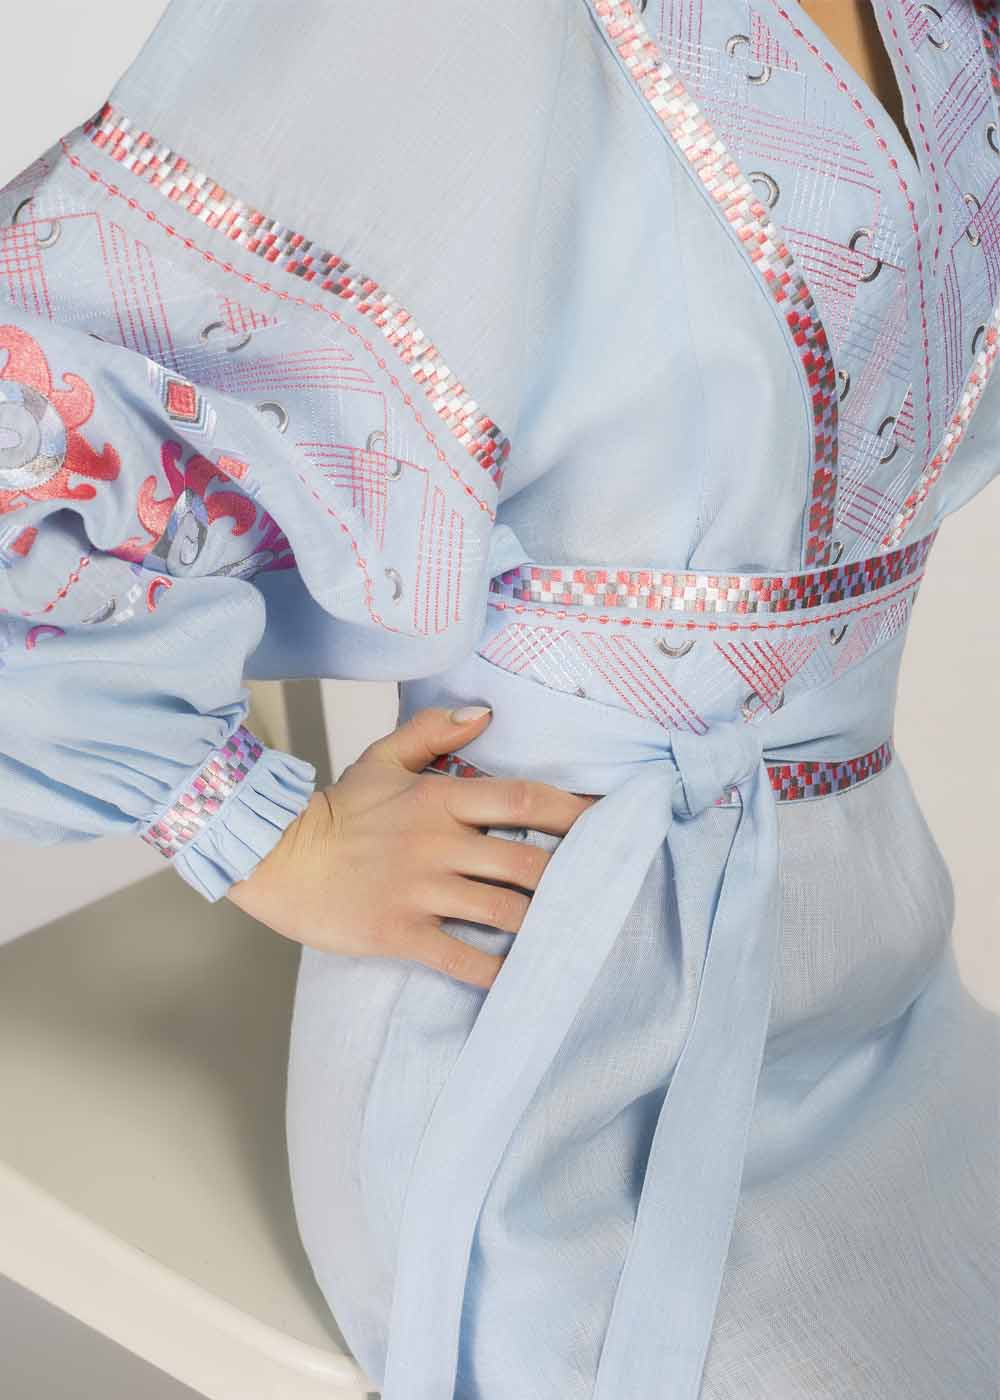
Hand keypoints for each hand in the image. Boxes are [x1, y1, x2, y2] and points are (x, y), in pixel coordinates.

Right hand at [225, 704, 596, 988]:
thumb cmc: (337, 812)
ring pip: (503, 912)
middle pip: (525, 862)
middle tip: (602, 890)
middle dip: (570, 878)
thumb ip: (433, 731)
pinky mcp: (399, 933)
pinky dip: (496, 971)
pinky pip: (461, 957)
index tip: (606, 823)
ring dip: (543, 924)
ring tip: (573, 933)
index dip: (572, 812)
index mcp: (438, 799)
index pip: (522, 799)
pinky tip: (523, 979)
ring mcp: (418, 891)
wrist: (276, 857)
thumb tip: (486, 713)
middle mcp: (436, 844)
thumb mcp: (382, 759)